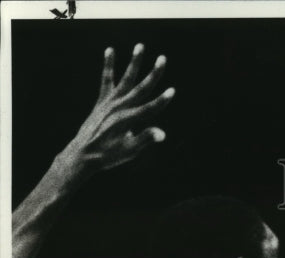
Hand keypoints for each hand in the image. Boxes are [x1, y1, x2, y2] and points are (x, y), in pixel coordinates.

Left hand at [61, 44, 173, 173]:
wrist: (83, 153)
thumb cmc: (109, 155)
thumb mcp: (129, 150)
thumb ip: (145, 138)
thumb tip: (161, 134)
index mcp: (128, 120)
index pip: (150, 108)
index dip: (162, 100)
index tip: (172, 90)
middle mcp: (119, 107)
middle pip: (141, 88)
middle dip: (153, 73)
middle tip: (163, 59)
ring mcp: (110, 102)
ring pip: (126, 78)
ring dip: (134, 62)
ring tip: (140, 46)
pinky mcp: (102, 101)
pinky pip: (106, 79)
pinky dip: (109, 65)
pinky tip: (110, 51)